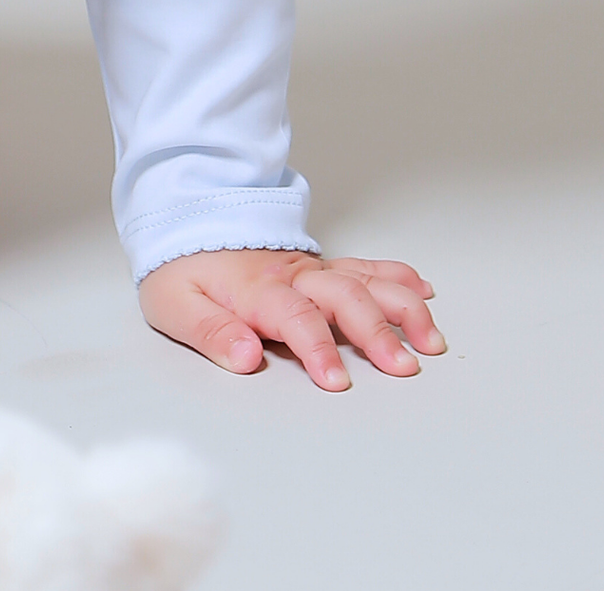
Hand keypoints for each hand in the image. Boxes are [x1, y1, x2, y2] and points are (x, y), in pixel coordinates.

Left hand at [139, 248, 443, 390]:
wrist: (184, 222)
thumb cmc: (180, 269)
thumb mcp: (174, 304)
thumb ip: (211, 332)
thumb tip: (247, 358)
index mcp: (256, 288)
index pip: (294, 317)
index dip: (317, 348)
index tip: (336, 381)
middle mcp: (292, 276)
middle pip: (343, 297)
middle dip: (376, 332)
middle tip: (403, 366)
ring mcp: (311, 270)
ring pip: (365, 281)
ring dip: (400, 307)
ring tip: (429, 340)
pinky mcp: (320, 268)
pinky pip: (364, 266)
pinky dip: (396, 276)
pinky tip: (422, 292)